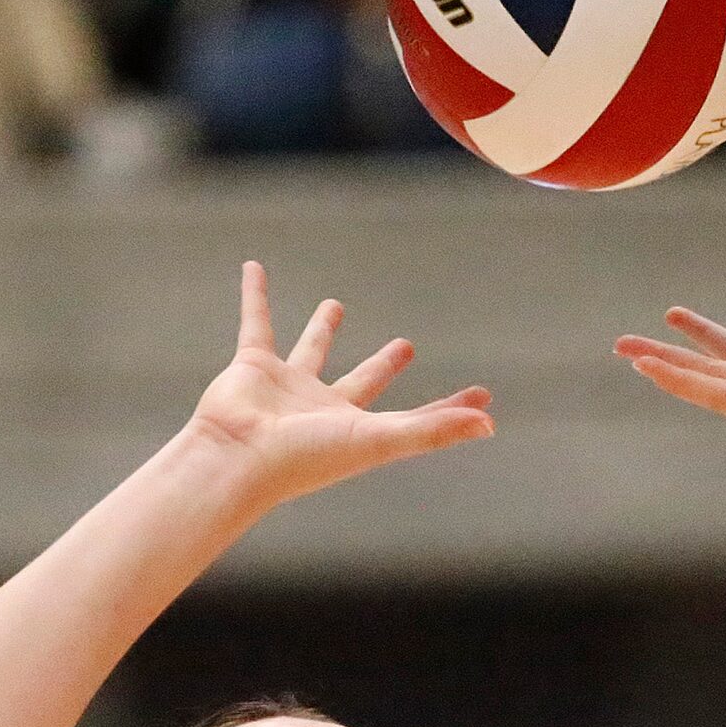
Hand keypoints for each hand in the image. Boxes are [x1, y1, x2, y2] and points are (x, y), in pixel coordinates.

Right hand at [187, 261, 494, 511]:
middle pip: (362, 382)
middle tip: (406, 346)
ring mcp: (287, 388)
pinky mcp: (253, 366)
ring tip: (336, 304)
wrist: (236, 458)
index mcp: (357, 431)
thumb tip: (489, 426)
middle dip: (384, 365)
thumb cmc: (305, 458)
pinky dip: (255, 295)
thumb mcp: (378, 440)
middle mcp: (324, 410)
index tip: (483, 395)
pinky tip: (253, 268)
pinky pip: (256, 322)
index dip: (448, 408)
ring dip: (322, 328)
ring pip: (311, 349)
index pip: (414, 416)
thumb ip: (432, 431)